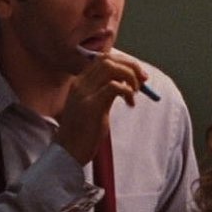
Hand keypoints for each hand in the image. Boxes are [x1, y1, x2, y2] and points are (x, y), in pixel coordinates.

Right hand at [54, 48, 149, 164]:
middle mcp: (80, 84)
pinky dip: (127, 91)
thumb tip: (129, 84)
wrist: (68, 153)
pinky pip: (114, 86)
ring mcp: (84, 93)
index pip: (103, 59)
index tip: (138, 75)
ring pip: (111, 68)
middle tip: (143, 80)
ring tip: (135, 92)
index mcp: (80, 82)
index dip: (124, 62)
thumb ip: (106, 94)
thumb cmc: (82, 134)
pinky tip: (130, 104)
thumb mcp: (94, 107)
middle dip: (130, 66)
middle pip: (109, 60)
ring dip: (129, 76)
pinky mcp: (91, 105)